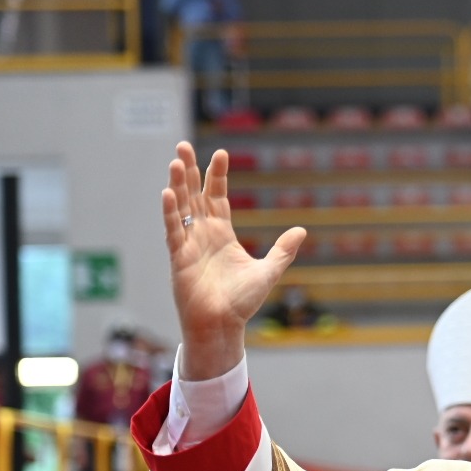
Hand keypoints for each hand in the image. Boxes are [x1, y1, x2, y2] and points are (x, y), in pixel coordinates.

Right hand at [163, 142, 306, 379]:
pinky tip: (168, 193)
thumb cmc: (242, 301)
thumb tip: (302, 230)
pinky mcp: (179, 258)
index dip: (217, 175)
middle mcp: (202, 234)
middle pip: (194, 195)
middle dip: (190, 171)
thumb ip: (283, 250)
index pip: (217, 197)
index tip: (220, 153)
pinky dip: (170, 213)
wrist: (224, 324)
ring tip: (176, 161)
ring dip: (177, 185)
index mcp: (222, 234)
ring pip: (181, 208)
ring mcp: (189, 244)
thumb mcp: (268, 271)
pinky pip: (173, 231)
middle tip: (184, 145)